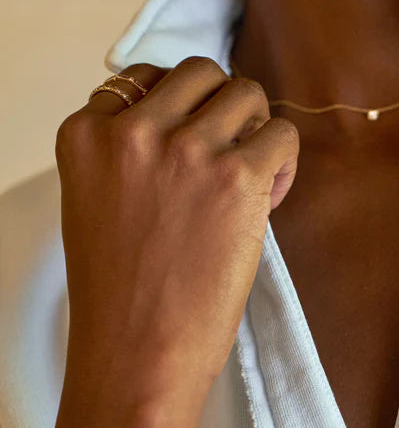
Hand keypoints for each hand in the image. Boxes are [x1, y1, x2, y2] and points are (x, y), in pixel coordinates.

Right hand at [55, 56, 299, 412]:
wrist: (138, 355)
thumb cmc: (122, 292)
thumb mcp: (99, 202)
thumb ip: (131, 152)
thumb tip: (198, 118)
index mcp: (86, 134)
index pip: (144, 79)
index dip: (177, 112)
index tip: (186, 150)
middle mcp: (133, 130)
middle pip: (200, 72)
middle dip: (222, 106)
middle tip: (229, 151)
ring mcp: (186, 149)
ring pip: (246, 92)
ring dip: (256, 127)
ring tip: (251, 175)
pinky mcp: (237, 176)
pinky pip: (283, 134)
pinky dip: (284, 161)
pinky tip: (270, 197)